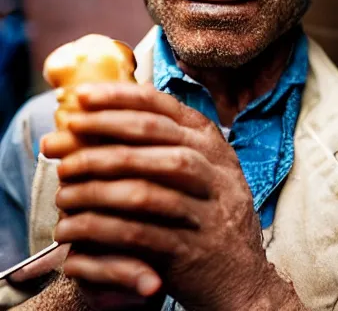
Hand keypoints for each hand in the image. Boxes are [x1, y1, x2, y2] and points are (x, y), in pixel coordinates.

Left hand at [42, 83, 285, 309]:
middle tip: (63, 136)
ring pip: (143, 185)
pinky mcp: (191, 247)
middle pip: (153, 136)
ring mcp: (206, 207)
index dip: (119, 97)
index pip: (163, 107)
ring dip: (96, 182)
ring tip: (64, 181)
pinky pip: (138, 232)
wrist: (241, 273)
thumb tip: (110, 115)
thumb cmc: (209, 211)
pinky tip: (74, 226)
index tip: (82, 96)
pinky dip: (100, 228)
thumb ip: (168, 142)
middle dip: (102, 131)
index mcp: (211, 142)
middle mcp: (214, 167)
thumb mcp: (203, 168)